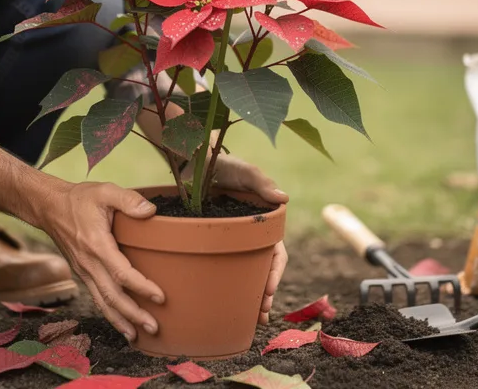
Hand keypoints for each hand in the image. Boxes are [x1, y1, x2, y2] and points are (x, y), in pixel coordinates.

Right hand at [36, 181, 164, 341]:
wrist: (49, 207)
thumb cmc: (80, 199)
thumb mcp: (105, 191)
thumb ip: (128, 199)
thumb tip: (150, 211)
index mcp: (97, 244)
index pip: (121, 273)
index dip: (141, 287)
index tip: (160, 297)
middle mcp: (89, 263)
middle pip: (112, 296)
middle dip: (133, 314)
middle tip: (154, 327)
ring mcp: (84, 271)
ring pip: (103, 302)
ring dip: (121, 321)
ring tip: (138, 335)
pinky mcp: (83, 274)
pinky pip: (97, 298)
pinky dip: (110, 314)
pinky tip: (121, 324)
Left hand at [210, 155, 289, 324]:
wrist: (193, 161)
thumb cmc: (224, 164)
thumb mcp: (245, 172)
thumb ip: (262, 183)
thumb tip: (284, 198)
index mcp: (265, 223)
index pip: (276, 254)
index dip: (274, 274)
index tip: (267, 291)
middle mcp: (252, 236)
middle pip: (263, 270)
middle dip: (264, 294)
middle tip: (260, 314)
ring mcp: (232, 242)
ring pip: (245, 273)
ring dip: (248, 295)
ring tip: (248, 318)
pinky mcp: (213, 243)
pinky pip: (223, 266)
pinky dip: (227, 285)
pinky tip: (224, 301)